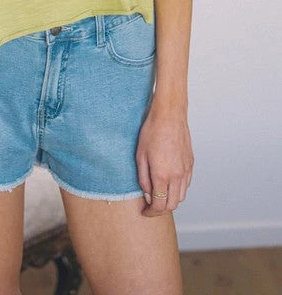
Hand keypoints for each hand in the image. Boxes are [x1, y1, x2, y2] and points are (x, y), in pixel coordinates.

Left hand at [135, 102, 193, 217]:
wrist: (169, 116)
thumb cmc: (152, 132)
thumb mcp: (140, 156)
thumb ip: (143, 179)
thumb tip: (148, 195)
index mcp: (163, 175)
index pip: (160, 206)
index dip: (151, 213)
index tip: (145, 212)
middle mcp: (177, 176)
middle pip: (172, 205)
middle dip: (161, 209)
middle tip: (151, 206)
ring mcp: (186, 170)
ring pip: (181, 196)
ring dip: (170, 200)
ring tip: (159, 194)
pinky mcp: (190, 164)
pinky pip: (186, 184)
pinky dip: (178, 189)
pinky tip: (169, 182)